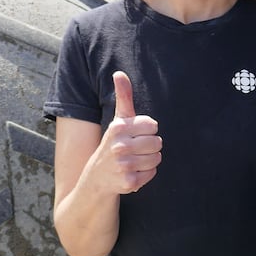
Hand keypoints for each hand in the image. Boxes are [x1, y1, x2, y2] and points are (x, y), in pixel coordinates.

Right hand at [90, 71, 161, 194]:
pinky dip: (146, 174)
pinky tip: (133, 172)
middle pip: (158, 142)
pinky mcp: (129, 182)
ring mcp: (123, 165)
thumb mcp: (118, 120)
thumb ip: (123, 96)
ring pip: (157, 158)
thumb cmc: (114, 143)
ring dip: (149, 160)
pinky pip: (152, 173)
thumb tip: (119, 73)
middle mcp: (119, 146)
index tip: (135, 135)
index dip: (147, 131)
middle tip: (136, 149)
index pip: (153, 125)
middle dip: (150, 146)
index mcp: (118, 127)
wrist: (97, 177)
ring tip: (135, 160)